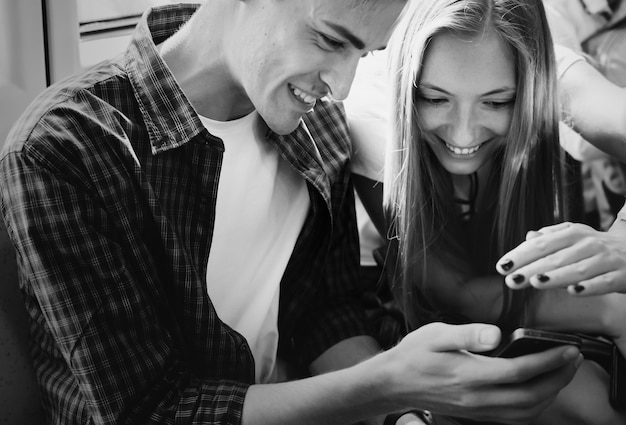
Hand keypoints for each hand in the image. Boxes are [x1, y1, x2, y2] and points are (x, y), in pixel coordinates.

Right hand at [374, 322, 580, 424]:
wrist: (394, 383)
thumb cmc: (414, 355)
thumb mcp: (436, 334)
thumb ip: (467, 333)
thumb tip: (496, 333)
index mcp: (468, 375)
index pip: (518, 371)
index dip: (547, 360)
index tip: (566, 348)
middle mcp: (476, 397)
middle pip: (530, 396)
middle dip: (558, 378)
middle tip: (572, 358)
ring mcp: (478, 409)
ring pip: (526, 411)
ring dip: (550, 393)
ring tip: (561, 372)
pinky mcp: (477, 414)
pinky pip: (514, 417)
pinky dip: (535, 406)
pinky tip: (538, 390)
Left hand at [496, 222, 625, 295]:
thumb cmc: (600, 248)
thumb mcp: (576, 238)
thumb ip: (552, 238)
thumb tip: (529, 237)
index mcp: (573, 233)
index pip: (541, 244)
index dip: (520, 254)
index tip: (502, 266)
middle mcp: (589, 244)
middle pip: (555, 257)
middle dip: (531, 268)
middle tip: (511, 279)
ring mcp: (607, 259)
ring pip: (578, 269)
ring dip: (556, 276)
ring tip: (536, 282)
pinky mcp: (623, 275)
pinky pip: (605, 282)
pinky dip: (590, 286)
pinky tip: (574, 291)